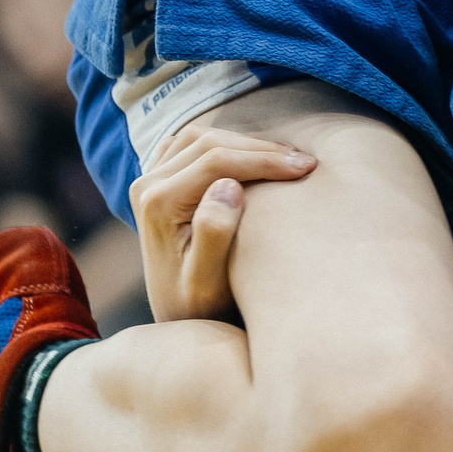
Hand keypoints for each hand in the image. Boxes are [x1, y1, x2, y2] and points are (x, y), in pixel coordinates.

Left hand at [131, 126, 316, 322]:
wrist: (178, 314)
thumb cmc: (200, 304)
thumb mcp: (207, 282)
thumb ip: (214, 234)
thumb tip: (227, 186)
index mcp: (157, 203)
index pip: (217, 161)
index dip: (265, 159)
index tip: (306, 167)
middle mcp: (146, 186)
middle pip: (209, 142)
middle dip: (261, 148)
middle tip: (304, 162)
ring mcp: (149, 180)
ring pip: (200, 137)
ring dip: (244, 142)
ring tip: (284, 159)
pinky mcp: (157, 180)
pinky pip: (189, 144)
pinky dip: (222, 142)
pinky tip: (250, 157)